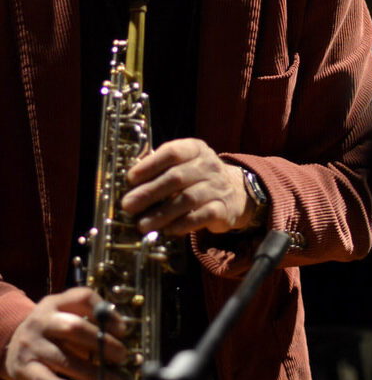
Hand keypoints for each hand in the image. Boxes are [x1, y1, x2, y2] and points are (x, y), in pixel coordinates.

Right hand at [0, 288, 126, 379]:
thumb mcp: (66, 315)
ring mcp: (31, 346)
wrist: (12, 348)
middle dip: (103, 343)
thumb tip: (122, 336)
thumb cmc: (52, 332)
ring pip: (65, 359)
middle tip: (122, 356)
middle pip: (75, 328)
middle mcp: (41, 321)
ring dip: (93, 373)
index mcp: (56, 302)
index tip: (122, 330)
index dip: (106, 313)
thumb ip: (90, 320)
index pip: (84, 298)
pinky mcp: (24, 371)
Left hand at [121, 138, 254, 234]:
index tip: (131, 178)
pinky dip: (182, 224)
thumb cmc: (198, 177)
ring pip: (187, 199)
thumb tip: (129, 183)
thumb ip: (160, 168)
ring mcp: (218, 187)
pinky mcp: (223, 208)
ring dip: (162, 213)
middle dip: (149, 192)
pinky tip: (168, 230)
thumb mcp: (184, 164)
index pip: (173, 152)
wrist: (236, 192)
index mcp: (195, 149)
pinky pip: (201, 217)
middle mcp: (208, 165)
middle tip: (128, 205)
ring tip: (142, 224)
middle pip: (177, 177)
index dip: (150, 165)